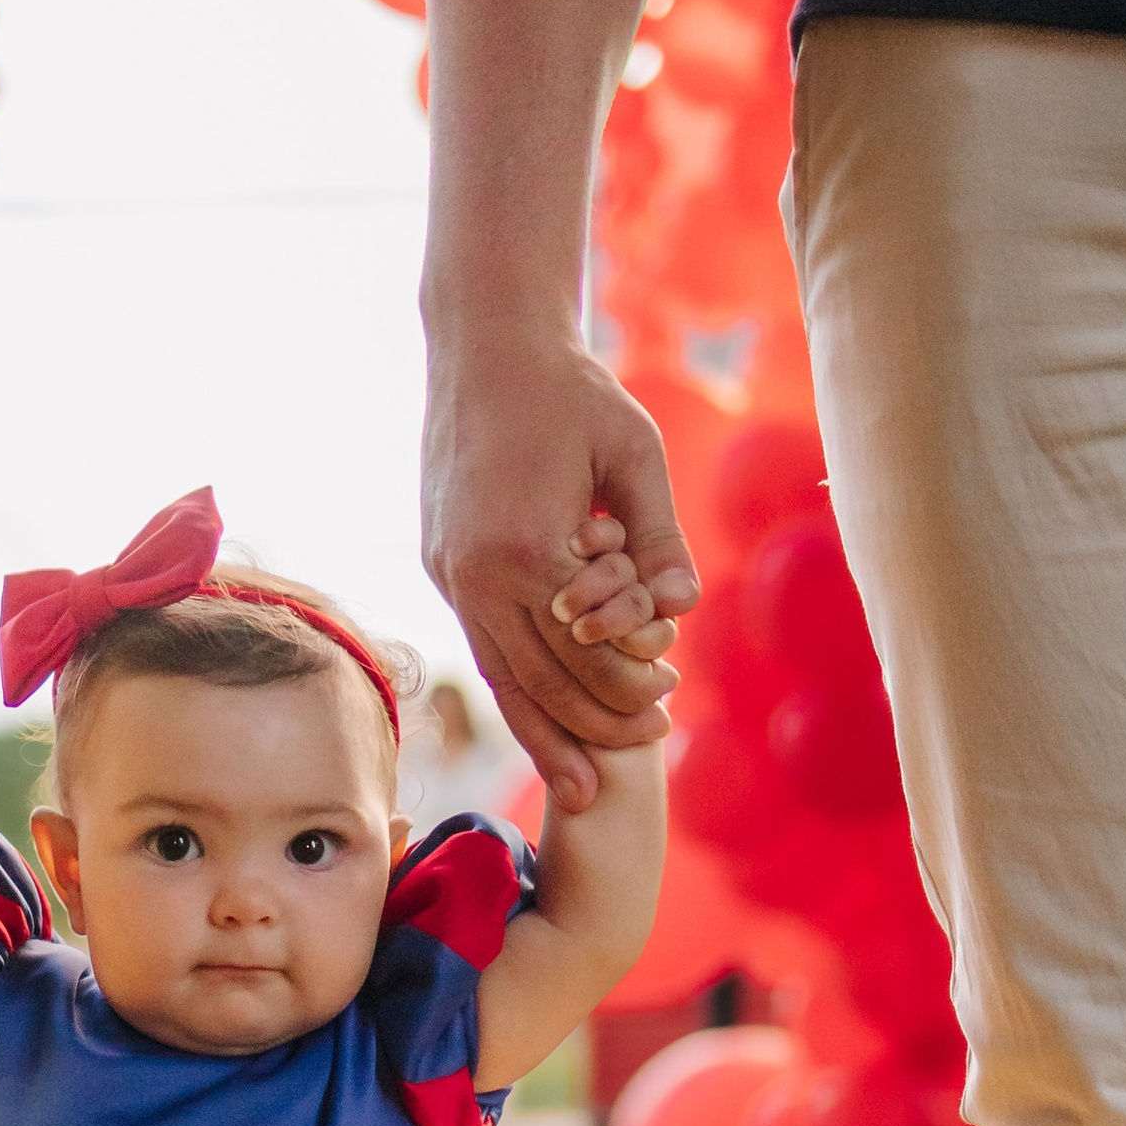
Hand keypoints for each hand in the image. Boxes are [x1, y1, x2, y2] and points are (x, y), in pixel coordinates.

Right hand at [423, 334, 696, 811]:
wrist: (485, 345)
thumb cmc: (571, 391)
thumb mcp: (633, 453)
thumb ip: (658, 538)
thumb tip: (682, 610)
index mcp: (523, 547)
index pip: (586, 651)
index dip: (632, 684)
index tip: (670, 702)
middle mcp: (474, 573)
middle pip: (540, 681)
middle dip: (595, 723)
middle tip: (648, 746)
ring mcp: (449, 573)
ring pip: (501, 678)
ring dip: (548, 730)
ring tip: (586, 779)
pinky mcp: (443, 566)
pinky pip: (483, 649)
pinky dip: (516, 692)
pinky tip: (544, 722)